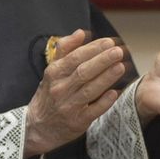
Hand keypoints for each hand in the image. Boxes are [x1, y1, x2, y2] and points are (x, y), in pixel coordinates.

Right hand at [25, 30, 126, 155]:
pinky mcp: (77, 122)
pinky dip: (104, 102)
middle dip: (102, 61)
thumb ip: (66, 50)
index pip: (75, 58)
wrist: (38, 126)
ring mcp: (68, 106)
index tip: (109, 42)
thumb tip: (81, 32)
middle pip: (83, 72)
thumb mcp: (53, 70)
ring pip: (89, 90)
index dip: (93, 49)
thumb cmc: (50, 93)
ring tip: (121, 66)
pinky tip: (115, 93)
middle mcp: (60, 89)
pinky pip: (92, 111)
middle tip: (118, 51)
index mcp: (54, 74)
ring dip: (106, 78)